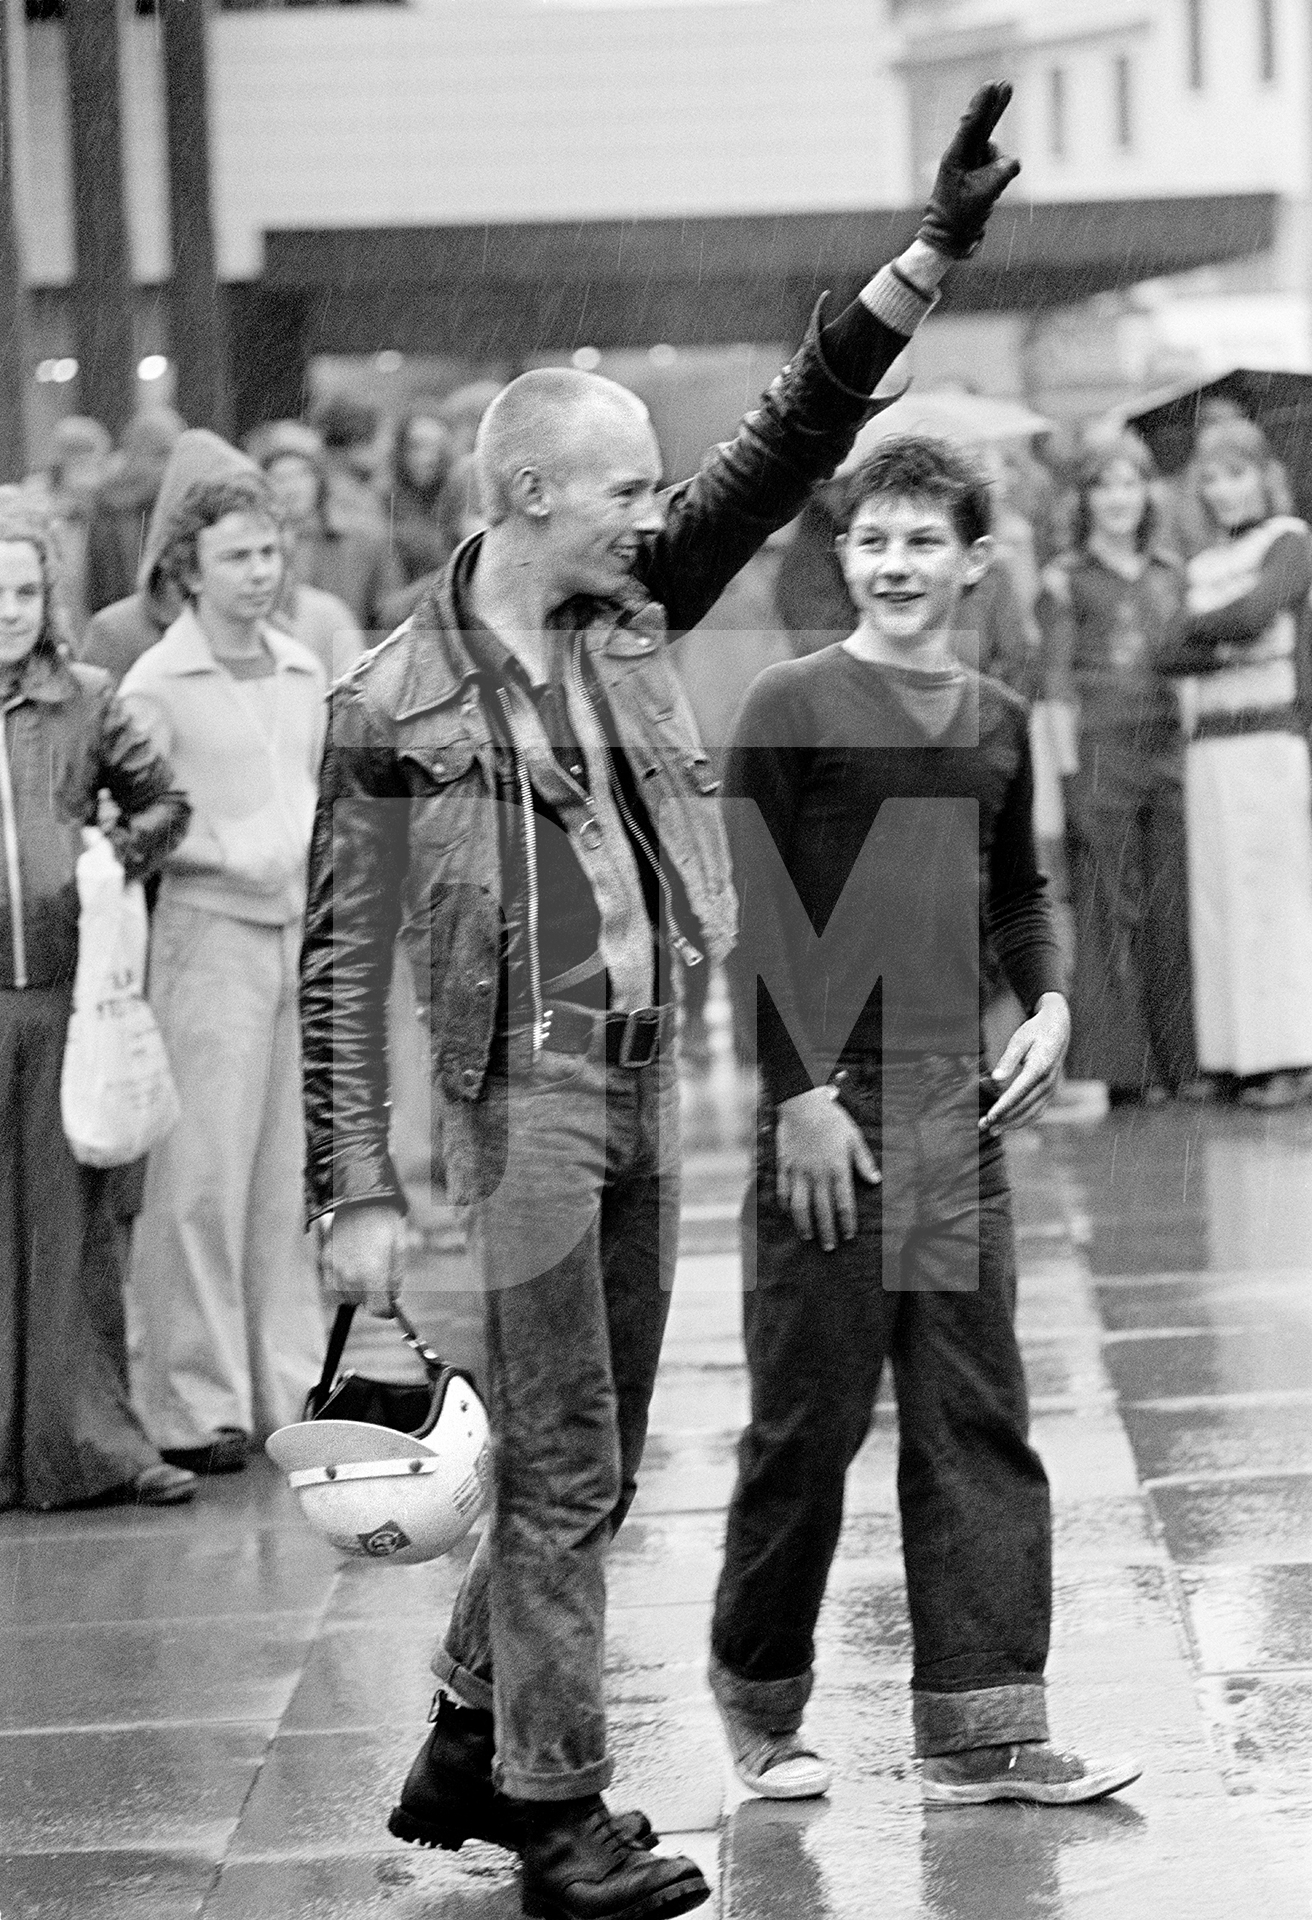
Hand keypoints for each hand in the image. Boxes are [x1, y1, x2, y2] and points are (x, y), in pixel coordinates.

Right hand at [322, 1202, 405, 1317]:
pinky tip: (351, 1262)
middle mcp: (350, 1278)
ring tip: (364, 1267)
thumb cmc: (383, 1221)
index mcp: (372, 1277)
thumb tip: (392, 1297)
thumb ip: (396, 1278)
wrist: (359, 1197)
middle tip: (378, 1279)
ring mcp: (334, 1270)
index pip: (377, 1310)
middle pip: (360, 1303)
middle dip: (371, 1296)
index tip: (389, 1306)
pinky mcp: (324, 1260)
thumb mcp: (399, 1249)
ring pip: (344, 1294)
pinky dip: (340, 1279)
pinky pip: (331, 1282)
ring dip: (354, 1289)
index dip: (385, 1310)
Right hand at [775, 1086, 880, 1252]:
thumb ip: (864, 1161)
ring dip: (804, 1224)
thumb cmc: (833, 1120)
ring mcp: (798, 1172)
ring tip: (807, 1237)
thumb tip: (876, 1181)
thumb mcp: (854, 1138)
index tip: (849, 1236)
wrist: (803, 1104)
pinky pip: (783, 1191)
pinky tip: (787, 1213)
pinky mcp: (784, 1166)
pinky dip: (784, 1205)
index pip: (844, 1204)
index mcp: (838, 1169)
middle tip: (830, 1247)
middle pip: (822, 1211)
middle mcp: (818, 1175)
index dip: (847, 1223)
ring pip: (800, 1206)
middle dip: (827, 1232)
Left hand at [918, 82, 1020, 259]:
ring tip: (981, 193)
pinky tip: (987, 193)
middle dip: (995, 105)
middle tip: (1005, 83)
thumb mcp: (982, 198)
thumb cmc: (960, 218)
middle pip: (983, 124)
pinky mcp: (980, 172)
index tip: (993, 84)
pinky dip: (998, 176)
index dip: (983, 104)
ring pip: (995, 152)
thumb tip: (1015, 161)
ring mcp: (972, 163)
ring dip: (996, 168)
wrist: (951, 238)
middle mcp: (963, 155)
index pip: (972, 125)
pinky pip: (999, 166)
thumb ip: (1000, 176)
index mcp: (955, 157)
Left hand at [981, 993, 1070, 1133]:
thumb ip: (1008, 1059)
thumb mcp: (1020, 1039)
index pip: (1018, 1093)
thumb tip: (995, 1078)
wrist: (1059, 1027)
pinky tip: (1008, 1124)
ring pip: (1032, 1112)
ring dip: (1012, 1123)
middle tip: (983, 1126)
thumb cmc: (1035, 1031)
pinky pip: (1038, 1110)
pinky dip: (1023, 1120)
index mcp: (1040, 1067)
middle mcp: (1048, 1081)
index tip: (989, 1117)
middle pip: (1024, 1106)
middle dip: (1003, 1119)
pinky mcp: (1051, 1091)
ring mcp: (1052, 1088)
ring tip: (993, 1130)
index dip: (1003, 1107)